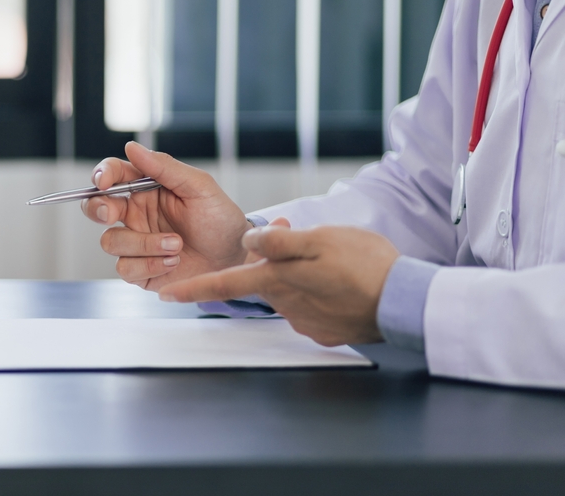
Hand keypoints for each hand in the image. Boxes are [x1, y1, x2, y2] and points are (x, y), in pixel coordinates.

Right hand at [81, 141, 251, 290]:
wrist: (235, 259)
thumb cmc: (220, 220)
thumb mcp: (199, 187)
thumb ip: (165, 167)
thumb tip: (131, 147)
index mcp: (146, 189)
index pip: (113, 175)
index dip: (102, 175)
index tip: (104, 182)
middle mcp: (136, 215)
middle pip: (95, 207)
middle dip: (97, 209)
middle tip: (113, 215)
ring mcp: (136, 243)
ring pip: (111, 241)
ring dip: (143, 244)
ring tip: (176, 244)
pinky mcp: (139, 270)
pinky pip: (125, 268)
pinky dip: (150, 265)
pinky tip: (173, 261)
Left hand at [158, 224, 399, 345]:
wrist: (406, 302)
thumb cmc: (366, 265)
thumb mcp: (320, 239)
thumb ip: (278, 243)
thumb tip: (248, 242)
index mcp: (277, 281)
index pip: (224, 285)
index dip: (192, 289)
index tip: (166, 295)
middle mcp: (285, 305)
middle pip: (265, 282)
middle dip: (276, 266)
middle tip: (313, 247)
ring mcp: (305, 322)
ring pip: (290, 293)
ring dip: (303, 278)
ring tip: (337, 264)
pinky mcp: (325, 331)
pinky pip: (313, 307)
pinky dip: (321, 294)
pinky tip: (343, 285)